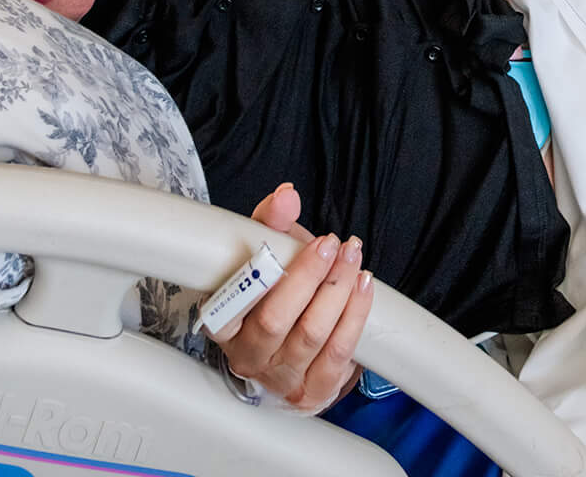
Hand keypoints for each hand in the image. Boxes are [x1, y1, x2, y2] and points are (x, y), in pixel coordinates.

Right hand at [212, 183, 371, 413]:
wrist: (296, 339)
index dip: (265, 273)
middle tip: (333, 245)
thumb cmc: (276, 291)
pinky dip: (355, 316)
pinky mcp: (313, 390)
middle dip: (311, 277)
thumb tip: (286, 196)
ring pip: (311, 335)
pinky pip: (338, 354)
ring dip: (338, 291)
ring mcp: (280, 377)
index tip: (301, 243)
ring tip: (353, 257)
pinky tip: (363, 287)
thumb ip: (271, 222)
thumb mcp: (267, 251)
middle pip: (275, 320)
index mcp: (222, 322)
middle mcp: (247, 355)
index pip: (233, 303)